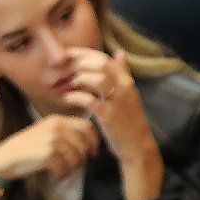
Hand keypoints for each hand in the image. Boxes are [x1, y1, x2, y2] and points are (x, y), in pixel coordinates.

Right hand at [0, 114, 98, 185]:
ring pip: (77, 158)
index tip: (92, 154)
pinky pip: (65, 167)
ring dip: (70, 169)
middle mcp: (56, 127)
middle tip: (69, 167)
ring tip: (60, 171)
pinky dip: (61, 175)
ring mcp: (52, 139)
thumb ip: (67, 135)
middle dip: (81, 159)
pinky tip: (54, 176)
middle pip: (84, 145)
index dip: (94, 142)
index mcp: (58, 120)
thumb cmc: (29, 148)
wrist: (5, 157)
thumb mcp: (48, 134)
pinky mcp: (48, 152)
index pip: (87, 127)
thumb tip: (90, 146)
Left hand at [58, 49, 160, 176]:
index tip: (66, 56)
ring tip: (66, 84)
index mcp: (127, 80)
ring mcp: (117, 101)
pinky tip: (67, 99)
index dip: (82, 54)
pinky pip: (88, 100)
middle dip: (77, 64)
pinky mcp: (108, 116)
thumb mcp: (129, 94)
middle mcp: (124, 88)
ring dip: (77, 78)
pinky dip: (75, 97)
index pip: (103, 58)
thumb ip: (123, 73)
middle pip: (99, 64)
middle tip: (62, 69)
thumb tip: (119, 52)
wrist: (137, 146)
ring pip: (96, 78)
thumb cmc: (129, 120)